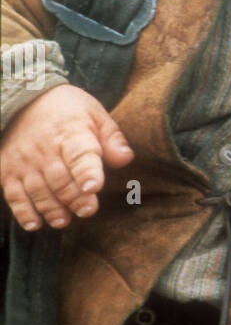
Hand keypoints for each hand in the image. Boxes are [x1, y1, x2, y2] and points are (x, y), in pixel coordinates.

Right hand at [0, 83, 133, 230]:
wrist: (23, 100)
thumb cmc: (68, 111)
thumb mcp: (94, 113)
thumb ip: (112, 138)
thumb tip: (125, 158)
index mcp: (70, 132)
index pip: (79, 154)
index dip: (87, 172)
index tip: (94, 187)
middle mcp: (44, 148)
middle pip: (60, 179)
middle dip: (74, 198)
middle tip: (87, 211)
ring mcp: (24, 162)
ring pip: (38, 190)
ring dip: (51, 209)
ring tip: (63, 221)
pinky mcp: (8, 172)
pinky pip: (14, 195)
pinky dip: (23, 212)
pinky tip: (35, 224)